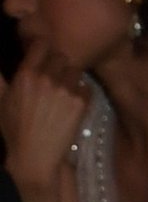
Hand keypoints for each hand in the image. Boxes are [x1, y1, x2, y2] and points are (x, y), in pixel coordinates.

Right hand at [3, 45, 85, 189]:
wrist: (36, 156)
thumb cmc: (15, 129)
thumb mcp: (1, 100)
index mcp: (26, 75)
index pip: (42, 45)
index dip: (43, 48)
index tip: (43, 55)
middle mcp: (47, 79)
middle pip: (61, 56)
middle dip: (57, 64)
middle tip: (54, 77)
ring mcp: (66, 90)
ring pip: (75, 70)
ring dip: (70, 77)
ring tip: (63, 91)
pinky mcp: (81, 102)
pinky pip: (85, 86)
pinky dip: (80, 91)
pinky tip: (71, 103)